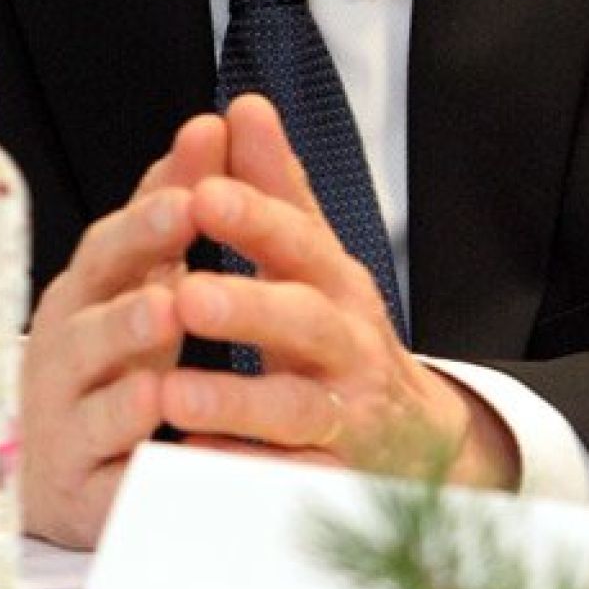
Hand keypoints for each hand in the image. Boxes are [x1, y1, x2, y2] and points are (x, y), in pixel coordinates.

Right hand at [20, 111, 226, 545]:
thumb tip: (214, 121)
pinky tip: (160, 462)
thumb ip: (177, 199)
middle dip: (130, 310)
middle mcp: (63, 355)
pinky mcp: (80, 496)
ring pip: (93, 407)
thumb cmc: (112, 349)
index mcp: (86, 293)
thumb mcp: (143, 270)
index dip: (145, 228)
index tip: (187, 201)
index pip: (108, 252)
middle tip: (173, 295)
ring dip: (127, 390)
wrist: (56, 460)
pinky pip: (108, 486)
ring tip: (159, 379)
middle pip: (90, 329)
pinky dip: (134, 475)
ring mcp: (65, 427)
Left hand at [163, 95, 519, 489]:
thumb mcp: (314, 256)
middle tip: (187, 295)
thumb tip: (244, 104)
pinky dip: (244, 476)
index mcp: (332, 280)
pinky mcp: (333, 482)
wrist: (415, 437)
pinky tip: (192, 467)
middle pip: (304, 322)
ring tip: (173, 392)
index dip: (254, 216)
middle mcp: (345, 344)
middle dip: (249, 308)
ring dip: (235, 402)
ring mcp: (344, 417)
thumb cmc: (340, 331)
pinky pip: (290, 484)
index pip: (297, 239)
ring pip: (296, 409)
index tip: (203, 192)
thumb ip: (275, 186)